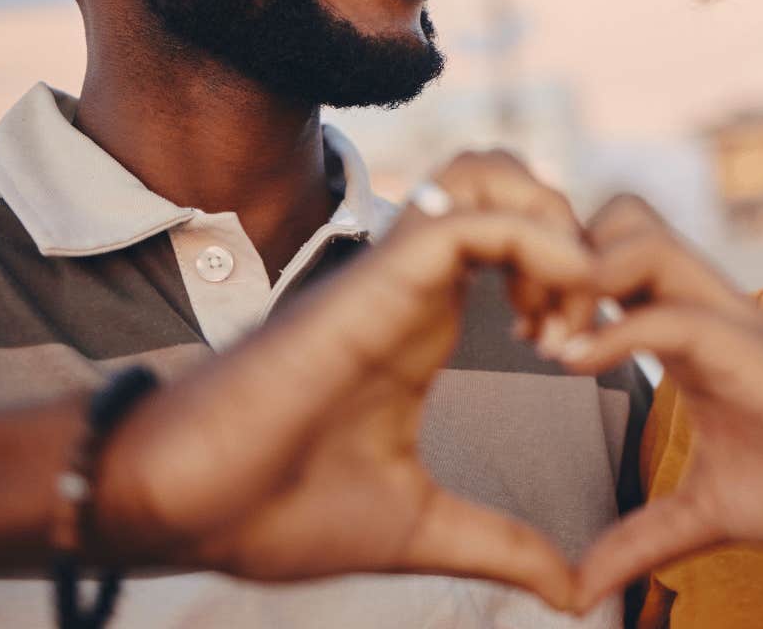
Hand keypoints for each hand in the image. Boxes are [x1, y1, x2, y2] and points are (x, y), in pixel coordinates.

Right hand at [91, 152, 593, 607]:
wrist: (179, 506)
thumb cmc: (272, 510)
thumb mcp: (421, 529)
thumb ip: (499, 546)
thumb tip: (572, 593)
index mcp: (424, 321)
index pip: (512, 236)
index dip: (572, 277)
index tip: (583, 355)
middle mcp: (413, 282)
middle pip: (509, 182)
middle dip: (573, 234)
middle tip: (580, 324)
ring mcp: (392, 272)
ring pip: (490, 175)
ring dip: (552, 226)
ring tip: (561, 314)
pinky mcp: (371, 277)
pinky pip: (468, 217)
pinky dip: (531, 242)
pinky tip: (542, 317)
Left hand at [558, 196, 762, 609]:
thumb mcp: (703, 515)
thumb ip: (640, 541)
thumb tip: (579, 592)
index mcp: (688, 332)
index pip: (612, 260)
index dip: (558, 280)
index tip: (520, 333)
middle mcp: (704, 309)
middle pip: (618, 220)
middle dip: (560, 255)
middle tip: (525, 322)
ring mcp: (728, 321)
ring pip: (639, 241)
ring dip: (579, 279)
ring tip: (544, 341)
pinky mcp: (750, 348)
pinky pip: (669, 314)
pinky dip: (613, 330)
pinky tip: (573, 363)